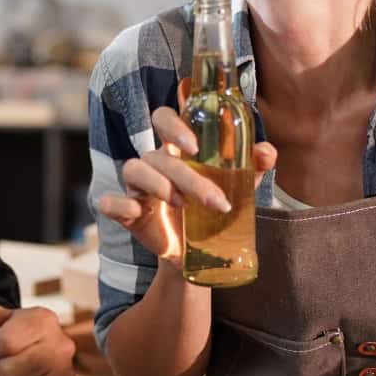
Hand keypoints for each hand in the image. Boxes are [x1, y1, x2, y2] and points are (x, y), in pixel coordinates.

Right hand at [97, 106, 275, 264]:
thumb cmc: (214, 211)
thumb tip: (266, 151)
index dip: (173, 123)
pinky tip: (137, 212)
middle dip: (180, 170)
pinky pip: (109, 201)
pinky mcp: (127, 213)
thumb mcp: (237, 189)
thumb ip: (252, 167)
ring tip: (184, 205)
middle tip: (207, 193)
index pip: (165, 120)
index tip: (195, 144)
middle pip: (156, 151)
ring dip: (159, 185)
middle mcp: (155, 164)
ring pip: (135, 169)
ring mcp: (138, 187)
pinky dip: (119, 204)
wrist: (200, 255)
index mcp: (177, 152)